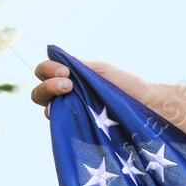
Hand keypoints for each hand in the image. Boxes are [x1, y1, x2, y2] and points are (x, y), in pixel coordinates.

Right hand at [30, 59, 150, 119]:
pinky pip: (61, 126)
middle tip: (67, 83)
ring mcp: (71, 115)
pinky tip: (73, 112)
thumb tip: (53, 53)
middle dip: (47, 85)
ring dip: (51, 97)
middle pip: (40, 93)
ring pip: (46, 109)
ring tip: (70, 93)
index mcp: (70, 80)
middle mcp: (67, 98)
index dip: (48, 70)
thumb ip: (77, 65)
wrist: (145, 105)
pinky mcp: (79, 131)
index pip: (44, 73)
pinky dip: (61, 117)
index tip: (65, 71)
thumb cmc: (126, 86)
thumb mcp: (99, 70)